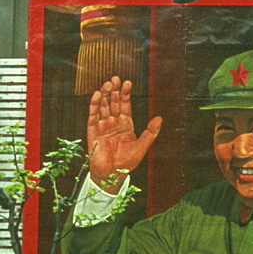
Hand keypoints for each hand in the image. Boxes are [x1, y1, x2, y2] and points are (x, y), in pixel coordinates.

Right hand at [87, 76, 161, 191]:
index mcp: (125, 125)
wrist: (112, 174)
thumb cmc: (127, 162)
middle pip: (113, 102)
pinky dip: (94, 105)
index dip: (126, 94)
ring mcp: (103, 125)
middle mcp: (113, 122)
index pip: (125, 105)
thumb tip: (159, 118)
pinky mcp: (93, 130)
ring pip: (102, 106)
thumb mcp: (142, 146)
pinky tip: (96, 95)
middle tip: (115, 78)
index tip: (128, 83)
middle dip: (114, 91)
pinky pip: (93, 115)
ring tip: (107, 84)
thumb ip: (151, 132)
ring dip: (104, 94)